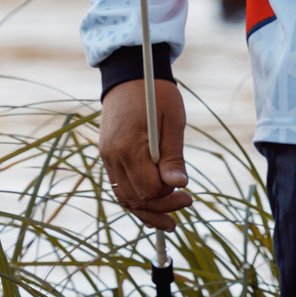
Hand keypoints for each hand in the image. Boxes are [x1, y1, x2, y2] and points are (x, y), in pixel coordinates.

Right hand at [100, 78, 191, 229]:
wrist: (129, 75)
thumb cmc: (156, 94)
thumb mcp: (172, 120)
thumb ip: (173, 155)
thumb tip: (179, 186)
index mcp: (129, 146)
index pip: (148, 188)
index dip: (168, 197)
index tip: (188, 195)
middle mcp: (112, 156)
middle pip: (134, 198)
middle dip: (160, 209)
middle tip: (185, 206)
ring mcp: (107, 157)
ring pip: (124, 197)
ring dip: (147, 211)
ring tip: (169, 222)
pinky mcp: (107, 156)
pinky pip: (120, 186)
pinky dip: (135, 199)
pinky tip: (152, 207)